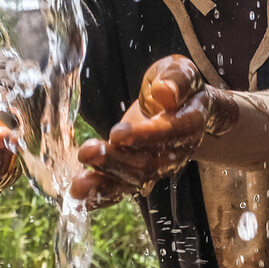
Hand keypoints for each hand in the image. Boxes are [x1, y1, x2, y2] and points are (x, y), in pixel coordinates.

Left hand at [69, 55, 206, 207]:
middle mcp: (177, 151)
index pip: (170, 133)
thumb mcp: (181, 70)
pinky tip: (80, 197)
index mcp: (190, 122)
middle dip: (116, 161)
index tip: (117, 133)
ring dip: (105, 183)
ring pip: (135, 180)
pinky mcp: (140, 172)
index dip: (145, 136)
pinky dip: (102, 195)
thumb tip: (164, 92)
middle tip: (88, 152)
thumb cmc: (178, 85)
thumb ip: (177, 79)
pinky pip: (123, 188)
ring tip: (78, 184)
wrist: (181, 105)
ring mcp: (159, 166)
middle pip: (149, 164)